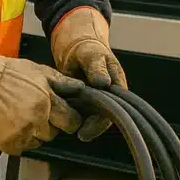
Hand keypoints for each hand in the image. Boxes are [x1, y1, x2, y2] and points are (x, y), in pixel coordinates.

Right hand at [0, 59, 84, 154]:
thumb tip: (81, 89)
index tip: (67, 119)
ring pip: (38, 142)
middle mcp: (37, 118)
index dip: (71, 120)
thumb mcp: (40, 71)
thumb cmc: (10, 74)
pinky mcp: (8, 144)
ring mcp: (22, 133)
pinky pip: (22, 148)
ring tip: (22, 117)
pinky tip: (12, 125)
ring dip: (35, 134)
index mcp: (48, 100)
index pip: (71, 120)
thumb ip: (62, 83)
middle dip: (52, 126)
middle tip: (40, 115)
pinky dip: (19, 140)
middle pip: (54, 134)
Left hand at [51, 7, 127, 140]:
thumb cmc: (87, 48)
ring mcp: (96, 100)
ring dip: (79, 121)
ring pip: (90, 118)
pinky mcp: (83, 102)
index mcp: (117, 84)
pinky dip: (71, 115)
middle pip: (102, 118)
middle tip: (76, 132)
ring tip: (65, 123)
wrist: (75, 47)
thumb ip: (97, 68)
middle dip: (89, 127)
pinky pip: (79, 113)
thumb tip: (104, 84)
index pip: (114, 111)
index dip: (100, 122)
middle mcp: (109, 95)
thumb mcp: (91, 55)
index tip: (86, 130)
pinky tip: (62, 114)